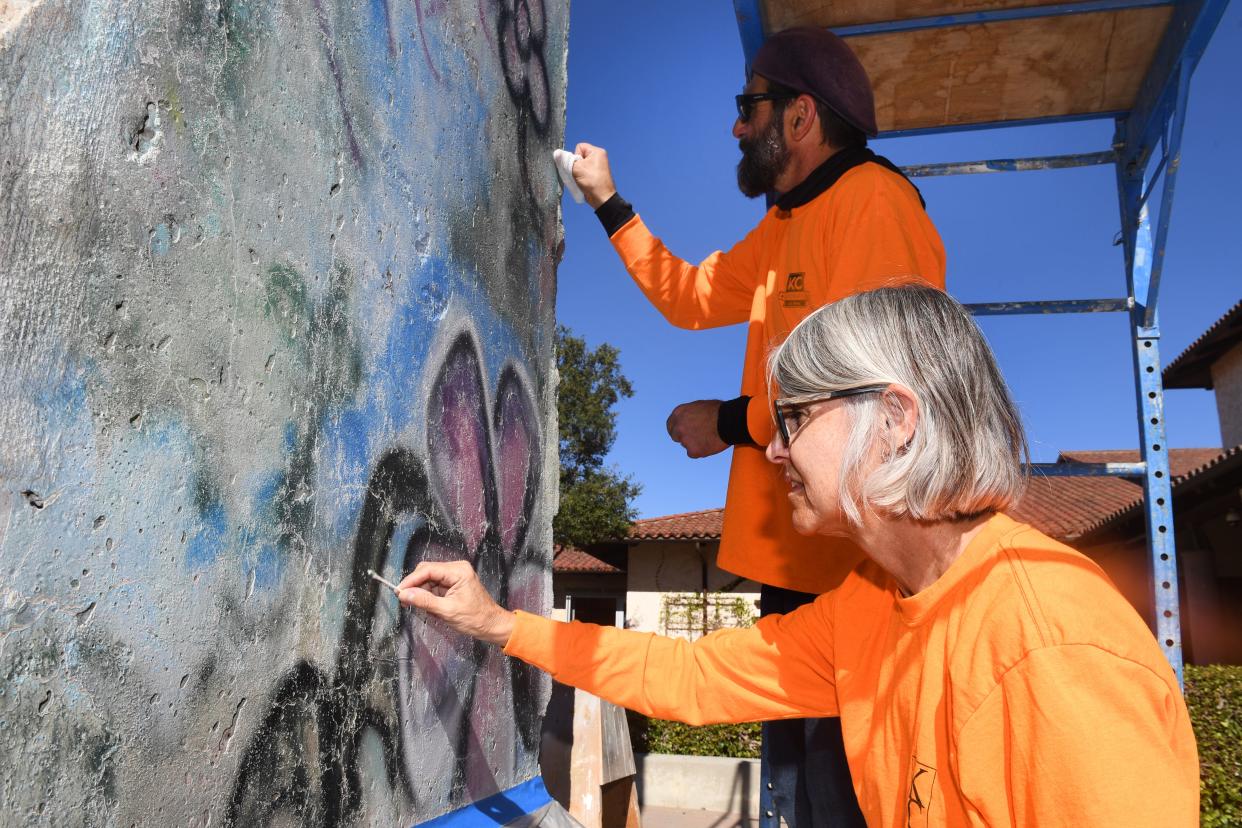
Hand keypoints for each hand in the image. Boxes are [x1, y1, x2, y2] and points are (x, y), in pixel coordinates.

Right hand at [396, 561, 515, 645]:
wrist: (492, 625)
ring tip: (424, 610)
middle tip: (406, 602)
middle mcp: (456, 568)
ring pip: (429, 580)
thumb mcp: (446, 611)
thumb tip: (403, 594)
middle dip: (416, 587)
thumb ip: (424, 601)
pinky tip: (432, 609)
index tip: (398, 592)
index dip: (410, 580)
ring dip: (423, 594)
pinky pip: (435, 586)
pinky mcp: (454, 583)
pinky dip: (430, 597)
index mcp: (458, 571)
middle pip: (426, 572)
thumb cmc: (474, 619)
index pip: (427, 570)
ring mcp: (455, 575)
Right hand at [572, 142, 617, 208]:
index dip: (575, 156)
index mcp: (597, 152)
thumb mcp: (576, 168)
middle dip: (575, 165)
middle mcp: (598, 157)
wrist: (602, 198)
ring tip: (580, 179)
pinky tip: (582, 183)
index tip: (578, 166)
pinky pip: (583, 172)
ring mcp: (597, 166)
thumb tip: (557, 153)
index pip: (579, 147)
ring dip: (576, 172)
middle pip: (578, 156)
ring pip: (579, 166)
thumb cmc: (593, 182)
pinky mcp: (595, 175)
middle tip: (579, 174)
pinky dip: (580, 177)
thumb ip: (566, 160)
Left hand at [666, 399, 727, 457]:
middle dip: (684, 437)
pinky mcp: (692, 451)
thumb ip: (690, 414)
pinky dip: (701, 450)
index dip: (677, 429)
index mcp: (679, 413)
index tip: (682, 432)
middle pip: (676, 436)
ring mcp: (684, 440)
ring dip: (694, 443)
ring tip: (709, 437)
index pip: (671, 425)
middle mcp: (678, 427)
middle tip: (695, 437)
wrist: (729, 421)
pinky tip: (710, 444)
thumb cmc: (719, 411)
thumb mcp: (700, 406)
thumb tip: (689, 419)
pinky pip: (693, 453)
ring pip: (686, 445)